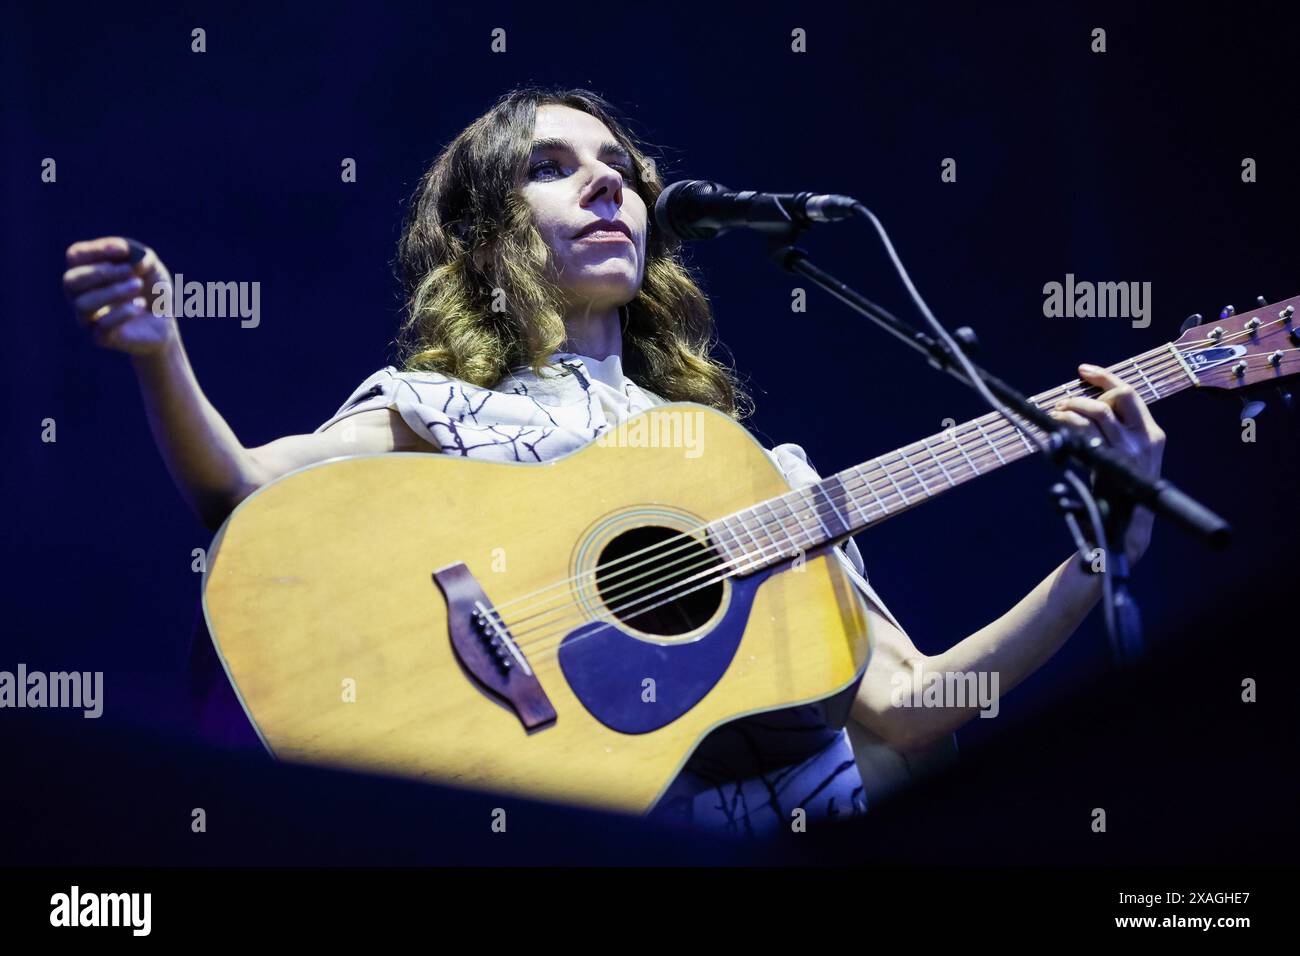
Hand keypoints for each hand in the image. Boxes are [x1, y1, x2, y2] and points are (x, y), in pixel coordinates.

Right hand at [63, 236, 177, 356]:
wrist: (165, 322)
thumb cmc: (152, 290)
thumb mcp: (151, 267)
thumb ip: (142, 256)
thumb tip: (133, 262)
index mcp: (86, 272)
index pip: (75, 256)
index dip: (96, 250)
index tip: (124, 250)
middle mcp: (79, 295)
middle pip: (71, 281)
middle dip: (101, 273)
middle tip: (130, 271)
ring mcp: (87, 318)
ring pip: (83, 304)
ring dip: (113, 291)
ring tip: (138, 286)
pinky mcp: (100, 338)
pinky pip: (102, 326)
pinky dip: (122, 313)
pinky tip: (140, 305)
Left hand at [1049, 363, 1166, 564]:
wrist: (1125, 529)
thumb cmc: (1121, 494)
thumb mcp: (1126, 458)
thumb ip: (1114, 435)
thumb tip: (1083, 408)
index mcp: (1153, 434)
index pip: (1131, 393)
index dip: (1105, 377)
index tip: (1083, 370)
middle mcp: (1145, 439)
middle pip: (1117, 396)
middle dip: (1086, 393)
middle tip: (1065, 400)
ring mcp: (1129, 451)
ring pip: (1098, 412)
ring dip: (1072, 408)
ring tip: (1057, 414)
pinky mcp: (1110, 463)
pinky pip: (1084, 433)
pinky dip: (1066, 425)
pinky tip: (1055, 430)